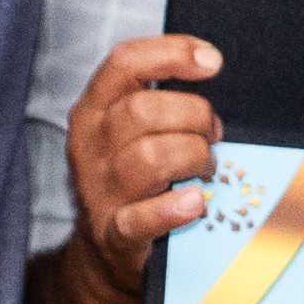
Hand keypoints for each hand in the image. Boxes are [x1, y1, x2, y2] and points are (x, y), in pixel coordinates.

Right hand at [64, 32, 225, 296]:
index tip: (213, 62)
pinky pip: (141, 218)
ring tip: (207, 168)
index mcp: (93, 109)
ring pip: (151, 157)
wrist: (105, 250)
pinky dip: (174, 209)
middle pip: (144, 110)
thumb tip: (211, 65)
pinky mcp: (112, 233)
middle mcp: (89, 144)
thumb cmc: (132, 176)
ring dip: (195, 158)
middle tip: (214, 133)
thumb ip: (160, 97)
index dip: (173, 53)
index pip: (125, 62)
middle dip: (196, 116)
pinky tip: (195, 203)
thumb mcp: (131, 129)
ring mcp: (98, 189)